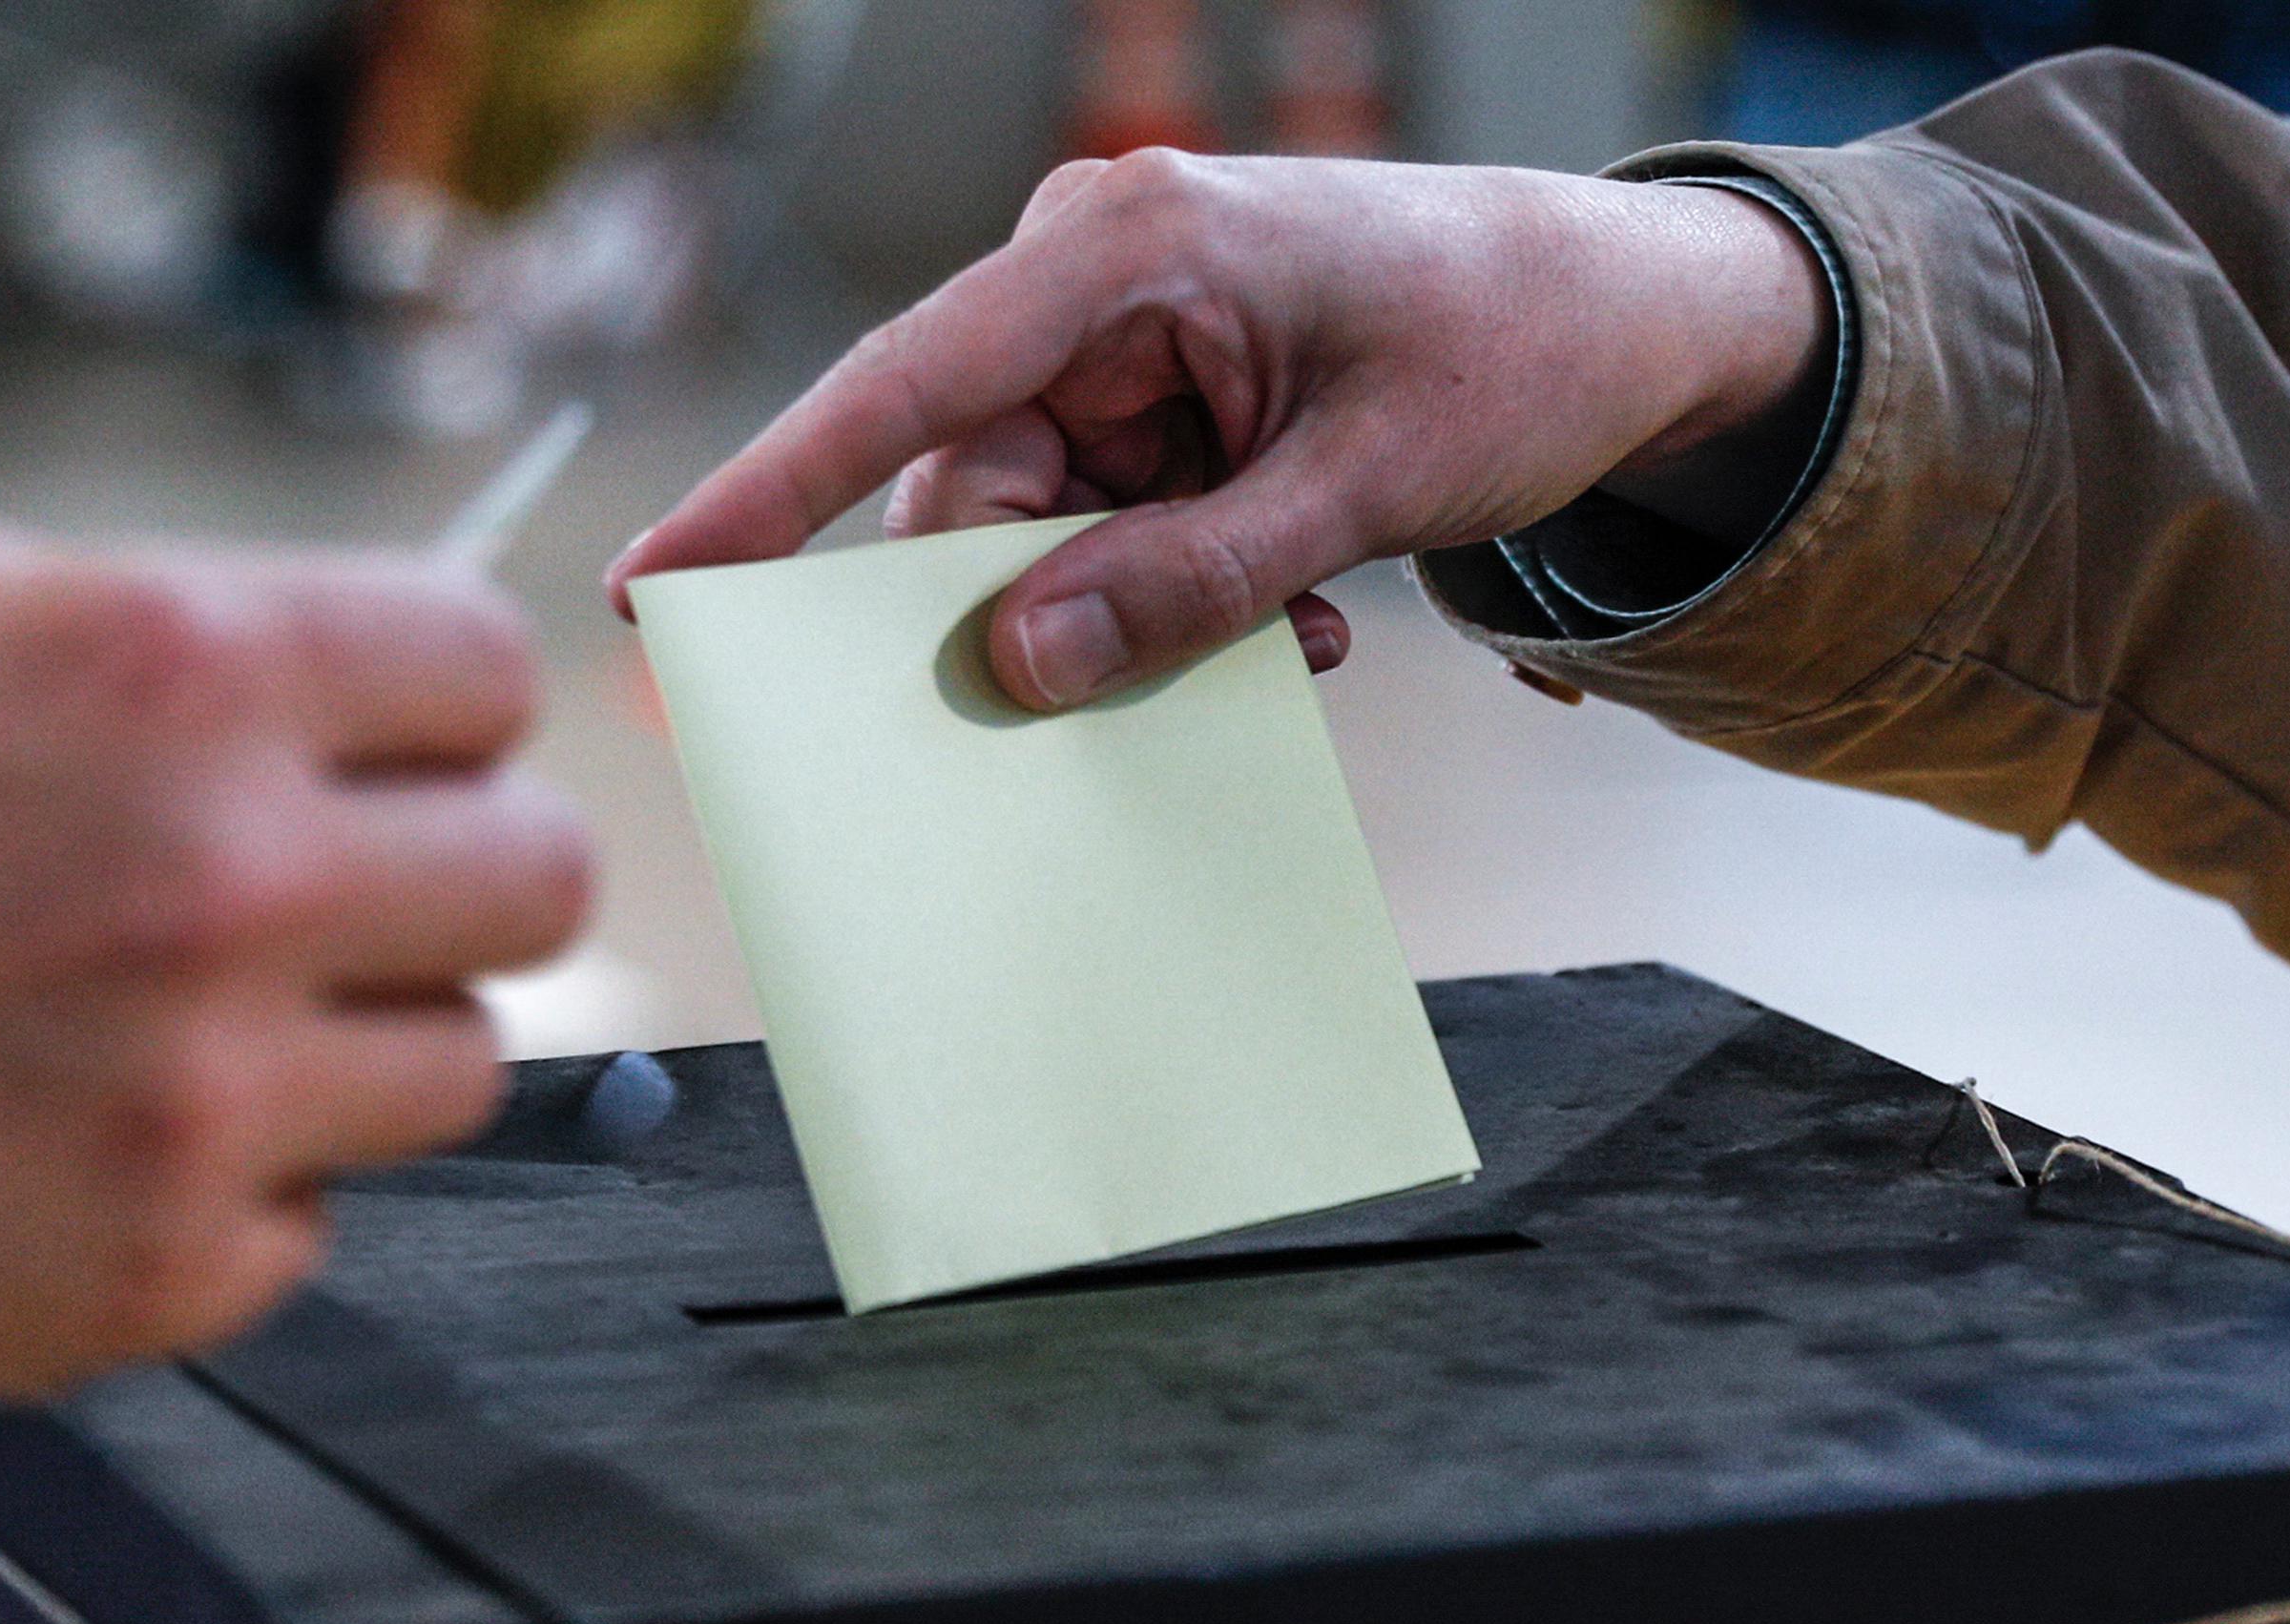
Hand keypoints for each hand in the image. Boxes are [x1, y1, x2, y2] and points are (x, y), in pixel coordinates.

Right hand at [609, 151, 1831, 708]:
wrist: (1633, 316)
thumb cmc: (1514, 348)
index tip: (657, 587)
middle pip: (970, 492)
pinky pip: (1109, 531)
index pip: (906, 386)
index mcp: (1124, 248)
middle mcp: (1095, 280)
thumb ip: (1192, 582)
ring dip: (1144, 614)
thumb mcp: (1363, 485)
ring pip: (1042, 532)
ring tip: (1298, 631)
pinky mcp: (1161, 400)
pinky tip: (1303, 612)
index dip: (769, 494)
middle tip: (1116, 710)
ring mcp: (1124, 342)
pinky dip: (1184, 591)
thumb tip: (1018, 665)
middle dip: (1035, 614)